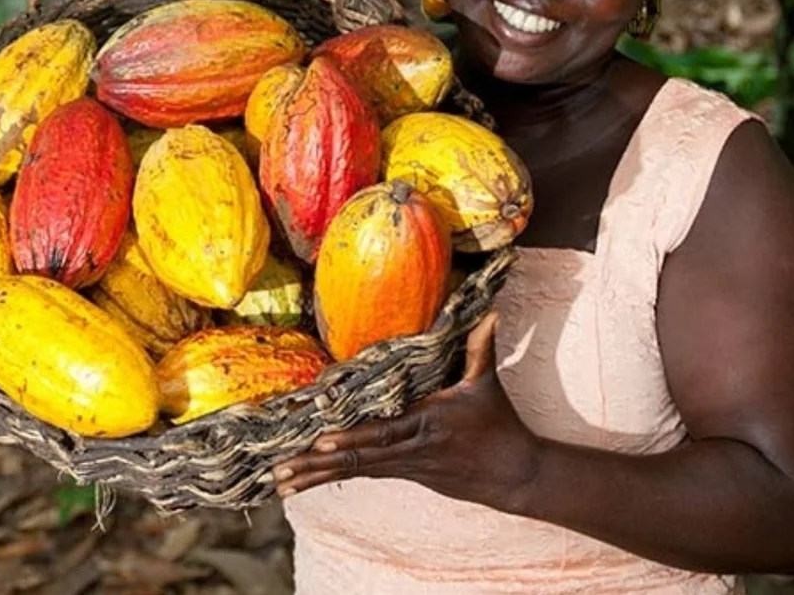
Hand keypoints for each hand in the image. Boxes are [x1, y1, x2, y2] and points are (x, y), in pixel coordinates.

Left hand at [270, 312, 542, 513]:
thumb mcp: (487, 384)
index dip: (352, 438)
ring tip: (278, 481)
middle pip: (358, 457)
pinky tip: (300, 484)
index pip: (383, 432)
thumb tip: (487, 310)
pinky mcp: (402, 474)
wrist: (514, 475)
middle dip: (317, 463)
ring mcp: (403, 465)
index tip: (321, 440)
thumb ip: (480, 346)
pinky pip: (360, 475)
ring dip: (314, 476)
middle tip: (280, 467)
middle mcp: (409, 448)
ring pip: (353, 471)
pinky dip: (328, 478)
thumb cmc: (499, 423)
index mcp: (426, 423)